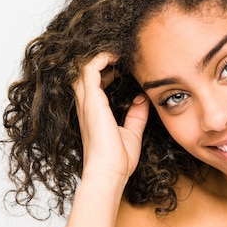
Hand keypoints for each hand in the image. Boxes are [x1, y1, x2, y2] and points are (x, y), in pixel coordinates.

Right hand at [72, 52, 148, 182]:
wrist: (109, 173)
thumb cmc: (117, 160)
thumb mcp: (131, 133)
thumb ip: (136, 116)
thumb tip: (141, 100)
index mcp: (94, 112)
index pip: (92, 83)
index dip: (105, 71)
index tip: (122, 67)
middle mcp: (86, 105)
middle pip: (85, 72)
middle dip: (101, 61)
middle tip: (120, 58)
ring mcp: (87, 102)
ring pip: (84, 67)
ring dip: (100, 56)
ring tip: (118, 54)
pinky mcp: (92, 102)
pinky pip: (89, 70)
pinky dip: (100, 59)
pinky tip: (115, 57)